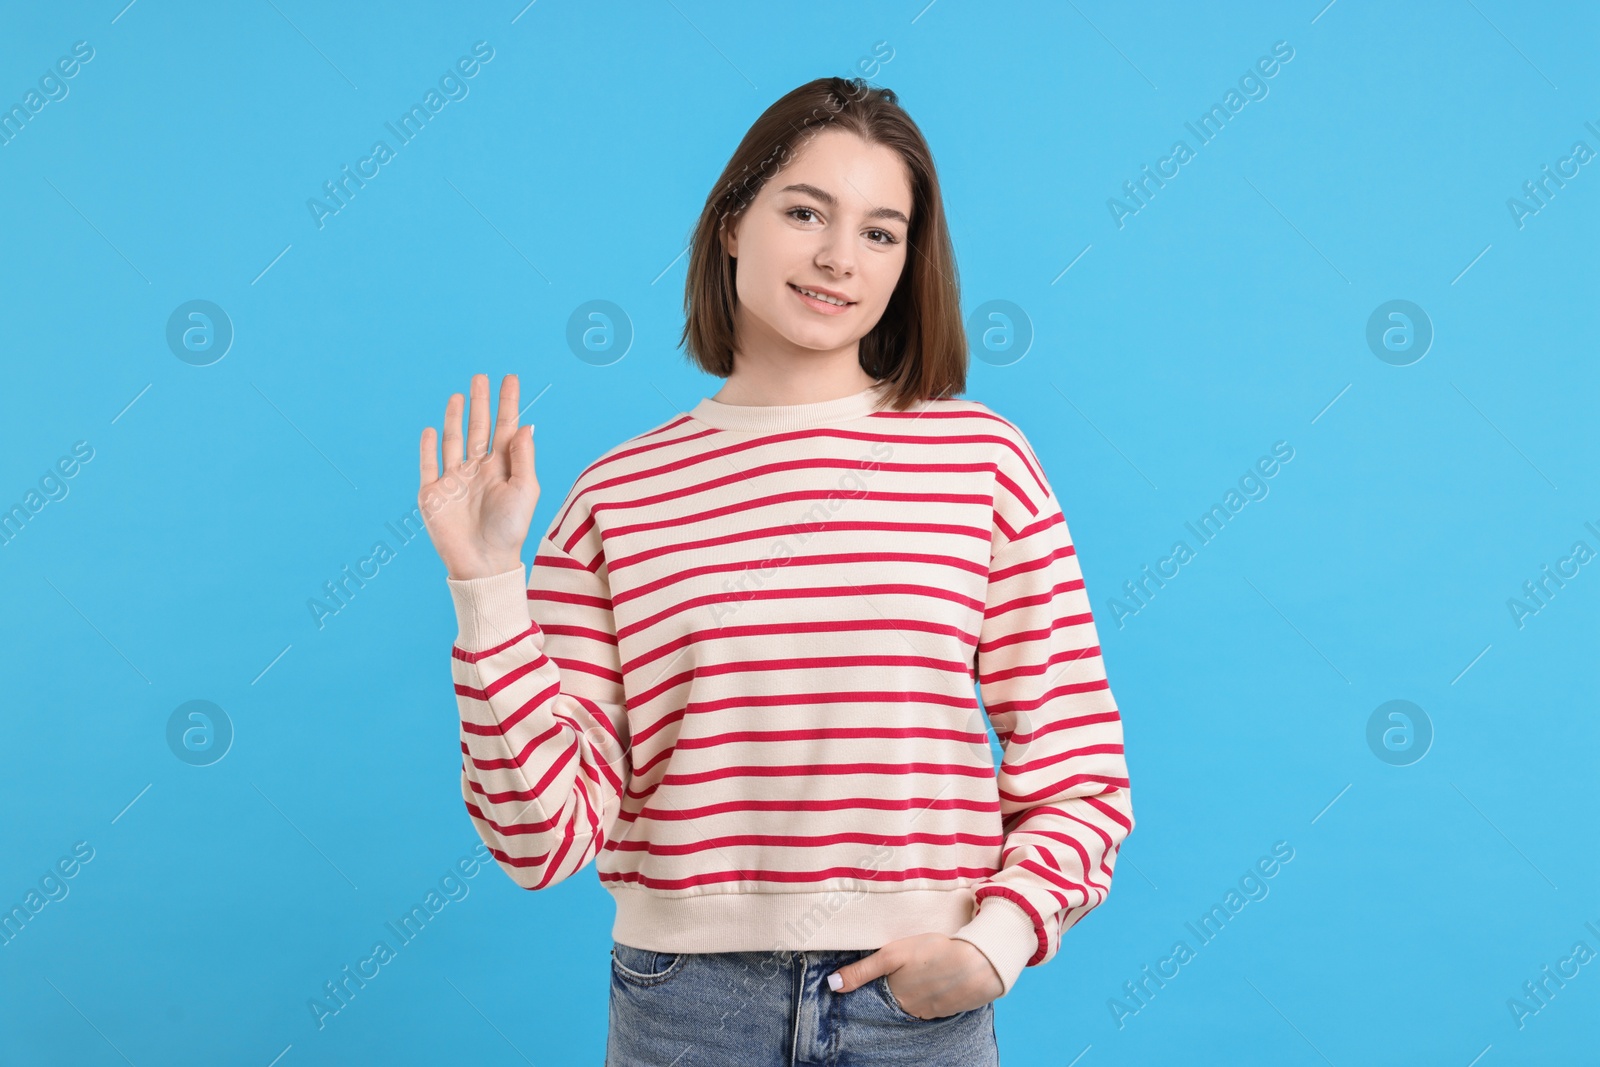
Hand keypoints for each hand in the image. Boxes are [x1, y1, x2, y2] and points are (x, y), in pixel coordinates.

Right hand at [417, 373, 539, 580]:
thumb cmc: (510, 529)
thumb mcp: (525, 490)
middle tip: (481, 377)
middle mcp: (478, 470)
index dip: (507, 403)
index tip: (510, 379)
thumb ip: (524, 457)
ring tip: (459, 395)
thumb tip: (527, 424)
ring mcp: (454, 481)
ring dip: (455, 418)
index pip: (506, 428)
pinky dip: (428, 447)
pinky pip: (429, 464)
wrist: (483, 562)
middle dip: (480, 403)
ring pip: (454, 441)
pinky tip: (432, 429)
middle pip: (478, 428)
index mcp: (502, 468)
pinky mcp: (433, 493)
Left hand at [826, 933, 1003, 1019]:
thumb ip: (862, 970)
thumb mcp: (892, 955)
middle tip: (903, 972)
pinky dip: (933, 993)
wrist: (979, 962)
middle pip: (897, 1002)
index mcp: (897, 997)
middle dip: (896, 990)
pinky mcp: (952, 1006)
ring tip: (920, 974)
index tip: (877, 978)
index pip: (878, 998)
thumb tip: (832, 985)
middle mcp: (913, 1010)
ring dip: (916, 992)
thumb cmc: (933, 952)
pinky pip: (936, 1003)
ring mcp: (934, 1010)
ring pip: (917, 1003)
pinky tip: (937, 979)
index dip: (876, 987)